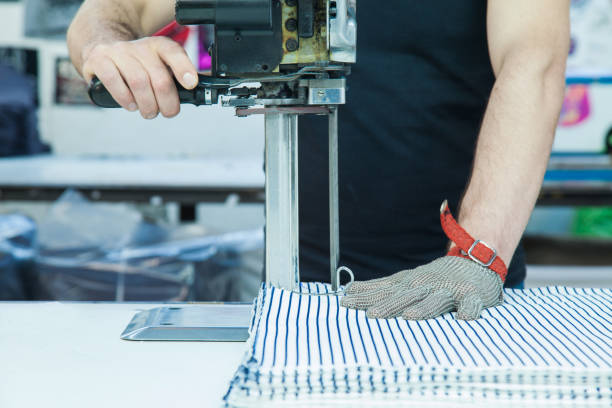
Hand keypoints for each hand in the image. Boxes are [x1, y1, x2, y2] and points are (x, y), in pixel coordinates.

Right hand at [81, 37, 197, 118]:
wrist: (102, 46)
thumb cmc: (136, 64)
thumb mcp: (157, 64)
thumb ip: (174, 77)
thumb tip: (193, 92)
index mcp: (158, 46)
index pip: (173, 52)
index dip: (184, 68)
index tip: (191, 84)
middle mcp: (139, 46)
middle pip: (159, 77)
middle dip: (167, 101)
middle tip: (168, 112)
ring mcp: (117, 52)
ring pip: (138, 81)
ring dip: (147, 104)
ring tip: (149, 112)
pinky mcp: (98, 60)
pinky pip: (113, 80)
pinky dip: (124, 98)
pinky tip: (131, 105)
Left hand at [341, 256, 503, 319]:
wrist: (474, 260)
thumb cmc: (433, 278)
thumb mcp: (405, 280)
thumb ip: (380, 288)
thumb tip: (349, 290)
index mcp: (409, 284)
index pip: (384, 291)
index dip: (366, 297)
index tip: (346, 302)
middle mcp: (426, 286)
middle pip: (405, 296)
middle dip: (388, 305)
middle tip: (371, 315)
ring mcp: (449, 291)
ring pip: (436, 301)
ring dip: (423, 309)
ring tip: (410, 316)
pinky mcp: (472, 296)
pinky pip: (471, 305)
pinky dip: (468, 311)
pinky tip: (463, 319)